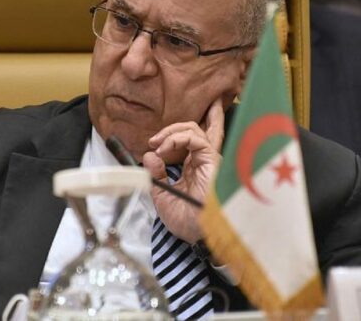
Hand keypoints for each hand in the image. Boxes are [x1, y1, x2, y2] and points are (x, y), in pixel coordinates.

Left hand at [142, 98, 224, 243]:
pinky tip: (163, 150)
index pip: (188, 142)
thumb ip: (156, 175)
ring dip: (171, 131)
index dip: (168, 137)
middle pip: (197, 130)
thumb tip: (149, 155)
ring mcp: (208, 160)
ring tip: (155, 143)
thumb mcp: (163, 195)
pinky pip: (195, 138)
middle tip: (153, 138)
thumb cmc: (186, 221)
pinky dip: (176, 139)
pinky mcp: (211, 160)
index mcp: (193, 169)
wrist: (197, 235)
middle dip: (177, 125)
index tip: (150, 146)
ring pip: (194, 130)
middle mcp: (203, 162)